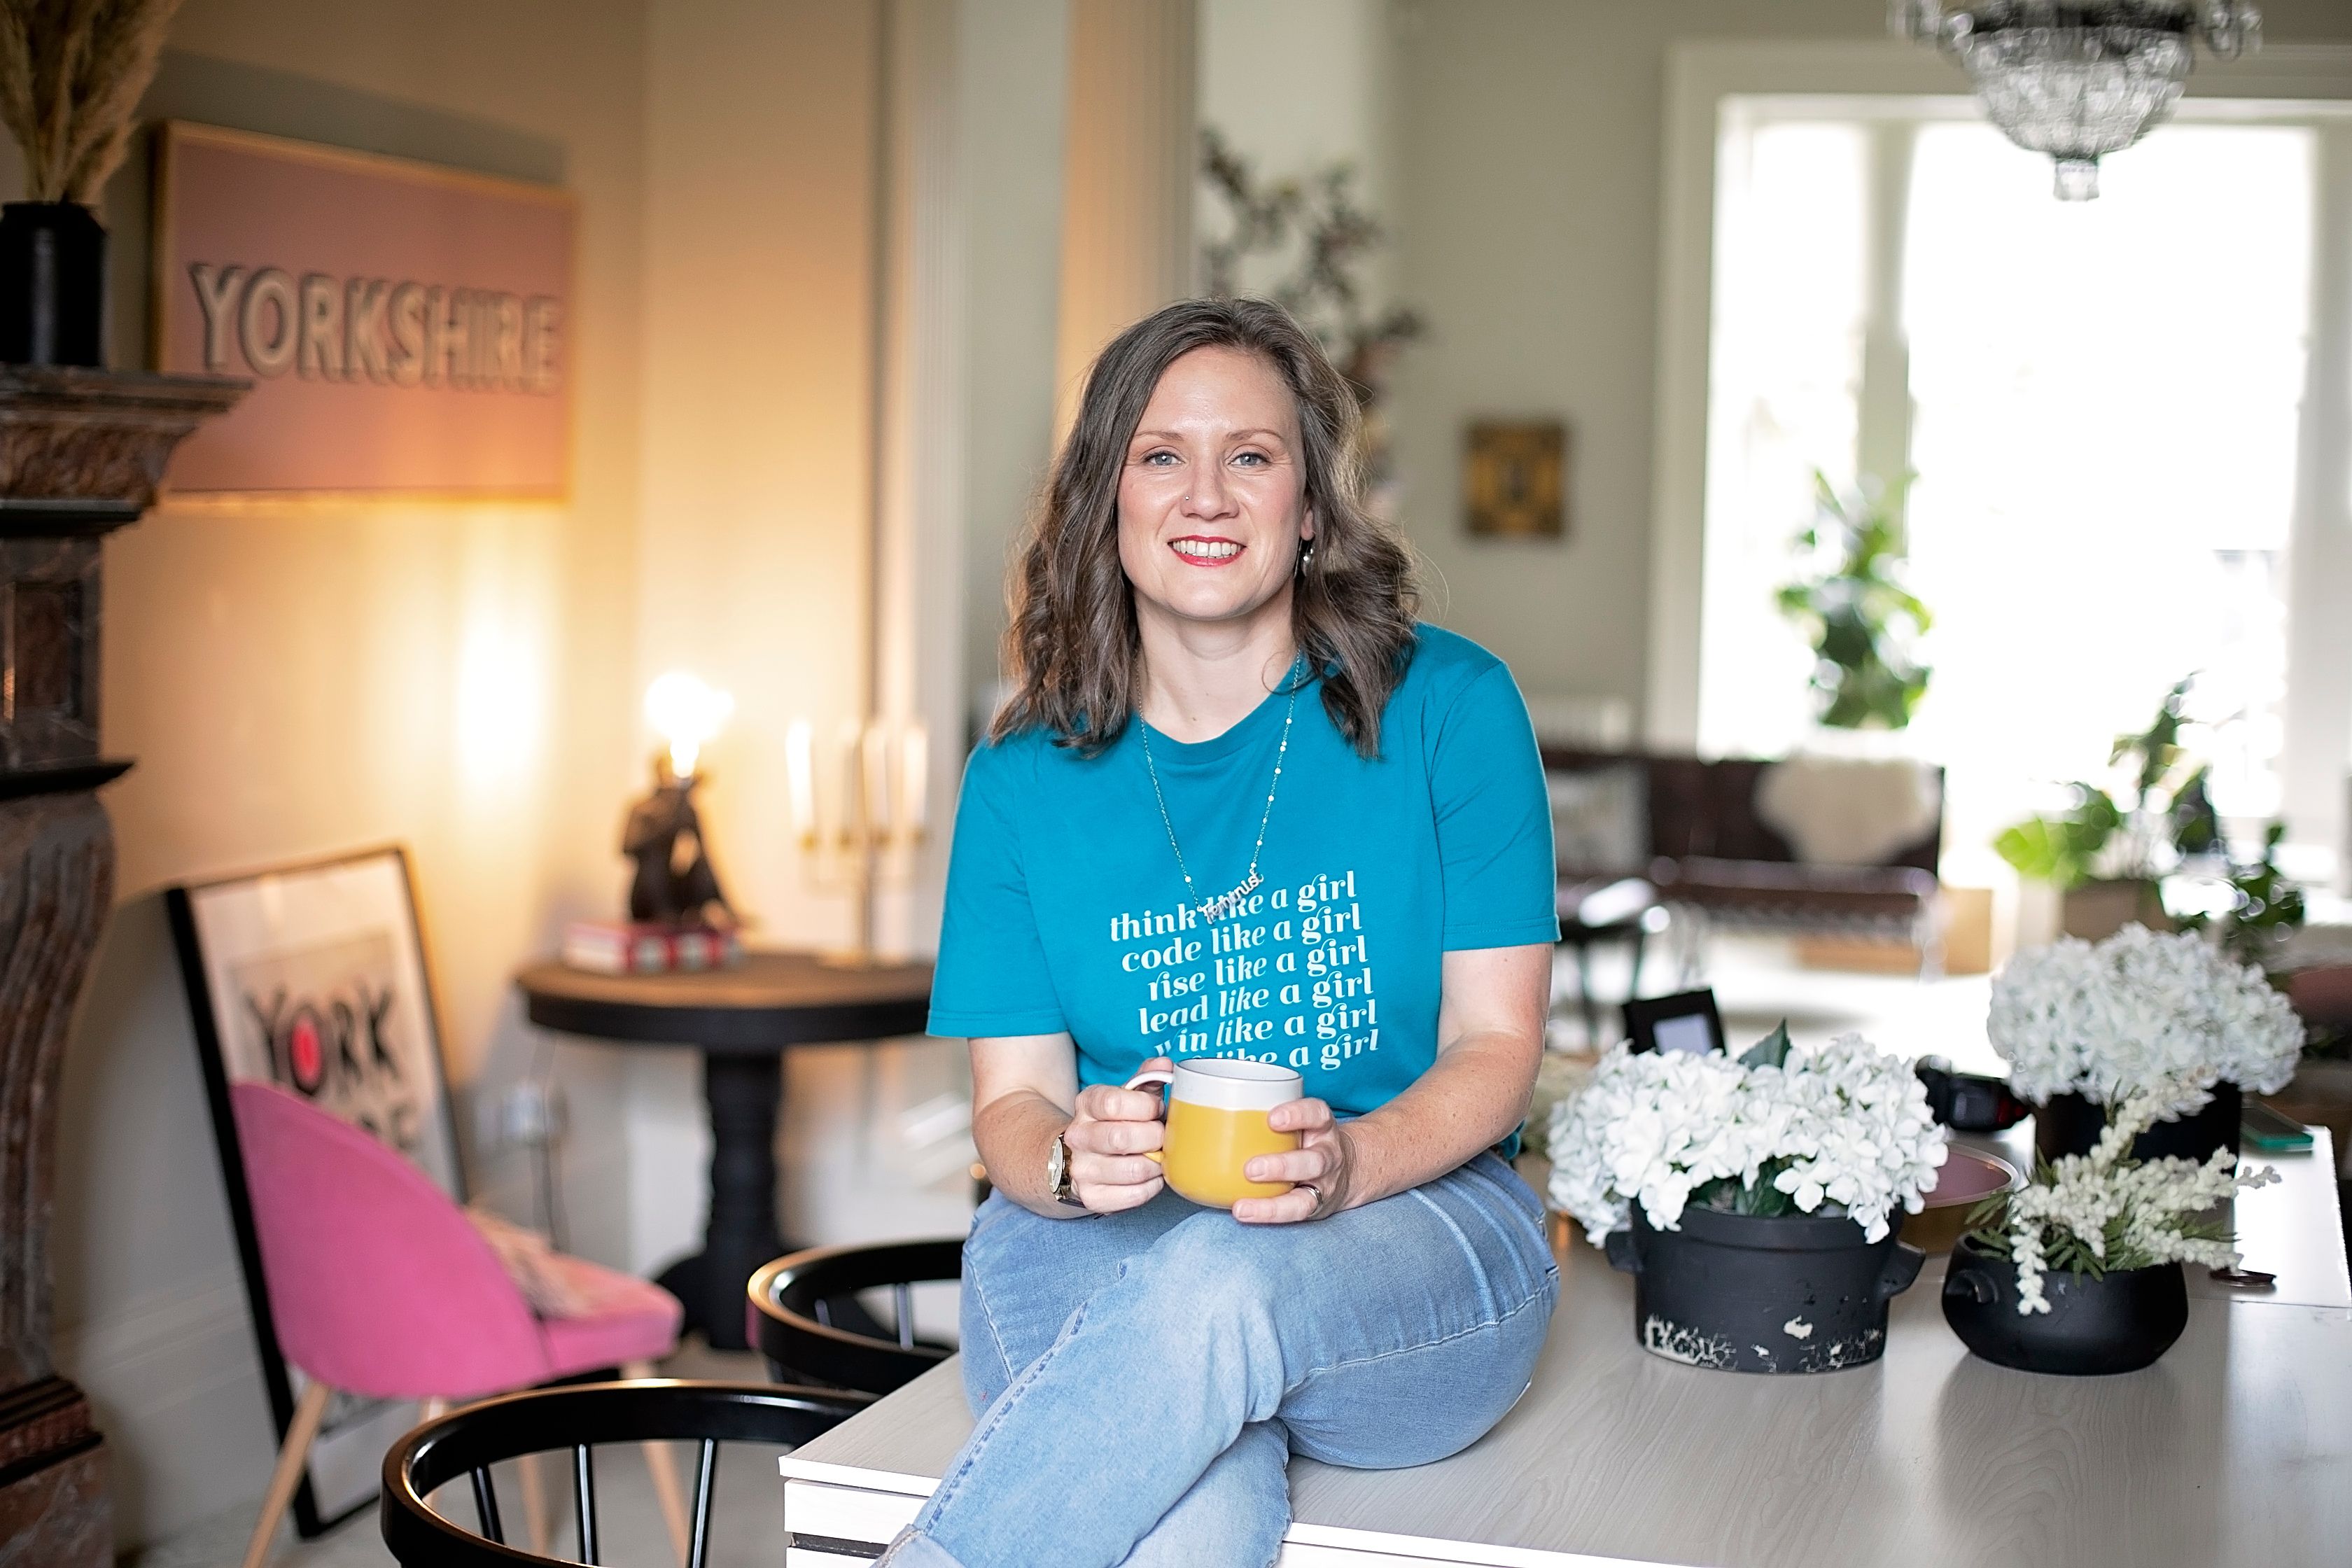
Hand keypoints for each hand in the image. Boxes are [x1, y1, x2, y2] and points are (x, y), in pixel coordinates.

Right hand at [1061, 1056, 1169, 1211]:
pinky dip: (1152, 1186)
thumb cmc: (1112, 1123)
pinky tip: (1151, 1176)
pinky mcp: (1092, 1198)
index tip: (1157, 1110)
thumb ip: (1146, 1079)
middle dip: (1155, 1137)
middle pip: (1122, 1138)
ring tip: (1158, 1157)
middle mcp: (1078, 1137)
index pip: (1114, 1102)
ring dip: (1156, 1164)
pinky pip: (1134, 1195)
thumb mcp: (1125, 1096)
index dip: (1146, 1107)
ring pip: (1133, 1170)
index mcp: (1086, 1105)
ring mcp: (1082, 1170)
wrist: (1076, 1158)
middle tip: (1162, 1137)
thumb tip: (1165, 1065)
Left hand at [1233, 1098, 1356, 1223]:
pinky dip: (1269, 1214)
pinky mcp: (1316, 1205)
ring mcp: (1324, 1184)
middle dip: (1282, 1166)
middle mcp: (1328, 1155)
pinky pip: (1295, 1213)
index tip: (1272, 1118)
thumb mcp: (1300, 1119)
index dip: (1297, 1115)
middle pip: (1314, 1161)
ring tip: (1242, 1205)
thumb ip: (1266, 1116)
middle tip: (1250, 1169)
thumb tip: (1204, 1116)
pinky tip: (1245, 1213)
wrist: (1345, 1169)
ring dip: (1272, 1202)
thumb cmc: (1306, 1139)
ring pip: (1306, 1196)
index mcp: (1322, 1126)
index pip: (1316, 1114)